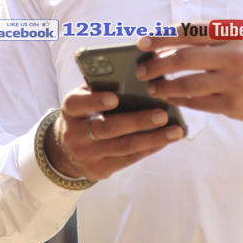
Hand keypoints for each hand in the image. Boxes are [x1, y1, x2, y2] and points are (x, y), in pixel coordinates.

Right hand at [43, 86, 182, 180]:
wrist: (68, 150)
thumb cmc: (87, 113)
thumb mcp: (86, 97)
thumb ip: (102, 85)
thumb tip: (138, 72)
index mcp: (71, 109)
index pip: (79, 103)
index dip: (96, 101)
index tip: (115, 99)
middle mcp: (74, 133)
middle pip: (108, 128)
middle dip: (138, 122)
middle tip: (162, 115)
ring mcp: (86, 155)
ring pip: (123, 146)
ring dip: (152, 139)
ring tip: (175, 131)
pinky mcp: (99, 170)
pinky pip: (128, 159)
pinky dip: (149, 149)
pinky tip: (164, 141)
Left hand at [136, 27, 242, 119]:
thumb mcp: (236, 37)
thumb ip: (205, 37)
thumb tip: (164, 43)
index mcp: (232, 35)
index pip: (188, 33)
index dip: (161, 38)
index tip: (142, 44)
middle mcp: (234, 57)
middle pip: (183, 60)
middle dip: (156, 65)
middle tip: (141, 70)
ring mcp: (234, 83)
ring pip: (187, 85)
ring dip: (164, 86)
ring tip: (152, 87)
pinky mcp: (233, 105)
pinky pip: (198, 103)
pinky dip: (180, 100)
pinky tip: (170, 98)